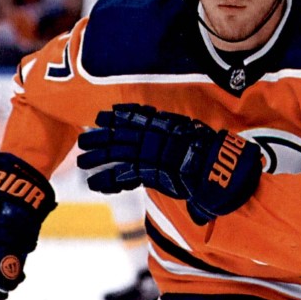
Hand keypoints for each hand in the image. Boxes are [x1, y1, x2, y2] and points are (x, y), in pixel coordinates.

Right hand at [0, 153, 56, 299]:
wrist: (23, 178)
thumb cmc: (10, 208)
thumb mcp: (8, 239)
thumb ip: (4, 264)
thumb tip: (2, 286)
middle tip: (6, 288)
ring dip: (4, 269)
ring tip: (20, 268)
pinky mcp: (0, 229)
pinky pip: (4, 250)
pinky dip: (13, 257)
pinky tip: (24, 251)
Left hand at [77, 103, 262, 223]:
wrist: (218, 168)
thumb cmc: (212, 156)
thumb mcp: (195, 137)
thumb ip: (183, 137)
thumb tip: (184, 134)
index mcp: (164, 124)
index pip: (136, 116)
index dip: (118, 116)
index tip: (104, 116)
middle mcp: (153, 135)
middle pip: (119, 133)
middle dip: (100, 136)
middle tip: (84, 138)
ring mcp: (149, 152)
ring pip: (115, 151)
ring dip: (96, 156)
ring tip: (82, 161)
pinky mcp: (148, 171)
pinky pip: (122, 175)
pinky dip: (107, 180)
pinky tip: (94, 184)